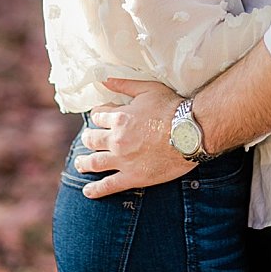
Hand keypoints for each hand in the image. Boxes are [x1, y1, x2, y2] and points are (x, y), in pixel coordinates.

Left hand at [75, 77, 188, 196]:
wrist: (190, 134)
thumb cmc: (172, 109)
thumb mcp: (147, 89)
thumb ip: (124, 84)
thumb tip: (104, 79)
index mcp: (119, 117)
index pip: (98, 116)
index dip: (98, 116)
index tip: (100, 119)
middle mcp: (117, 139)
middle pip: (92, 140)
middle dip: (87, 139)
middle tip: (87, 141)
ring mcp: (123, 160)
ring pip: (94, 163)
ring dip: (83, 164)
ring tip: (80, 165)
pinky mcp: (133, 177)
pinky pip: (109, 185)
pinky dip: (96, 189)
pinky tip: (88, 192)